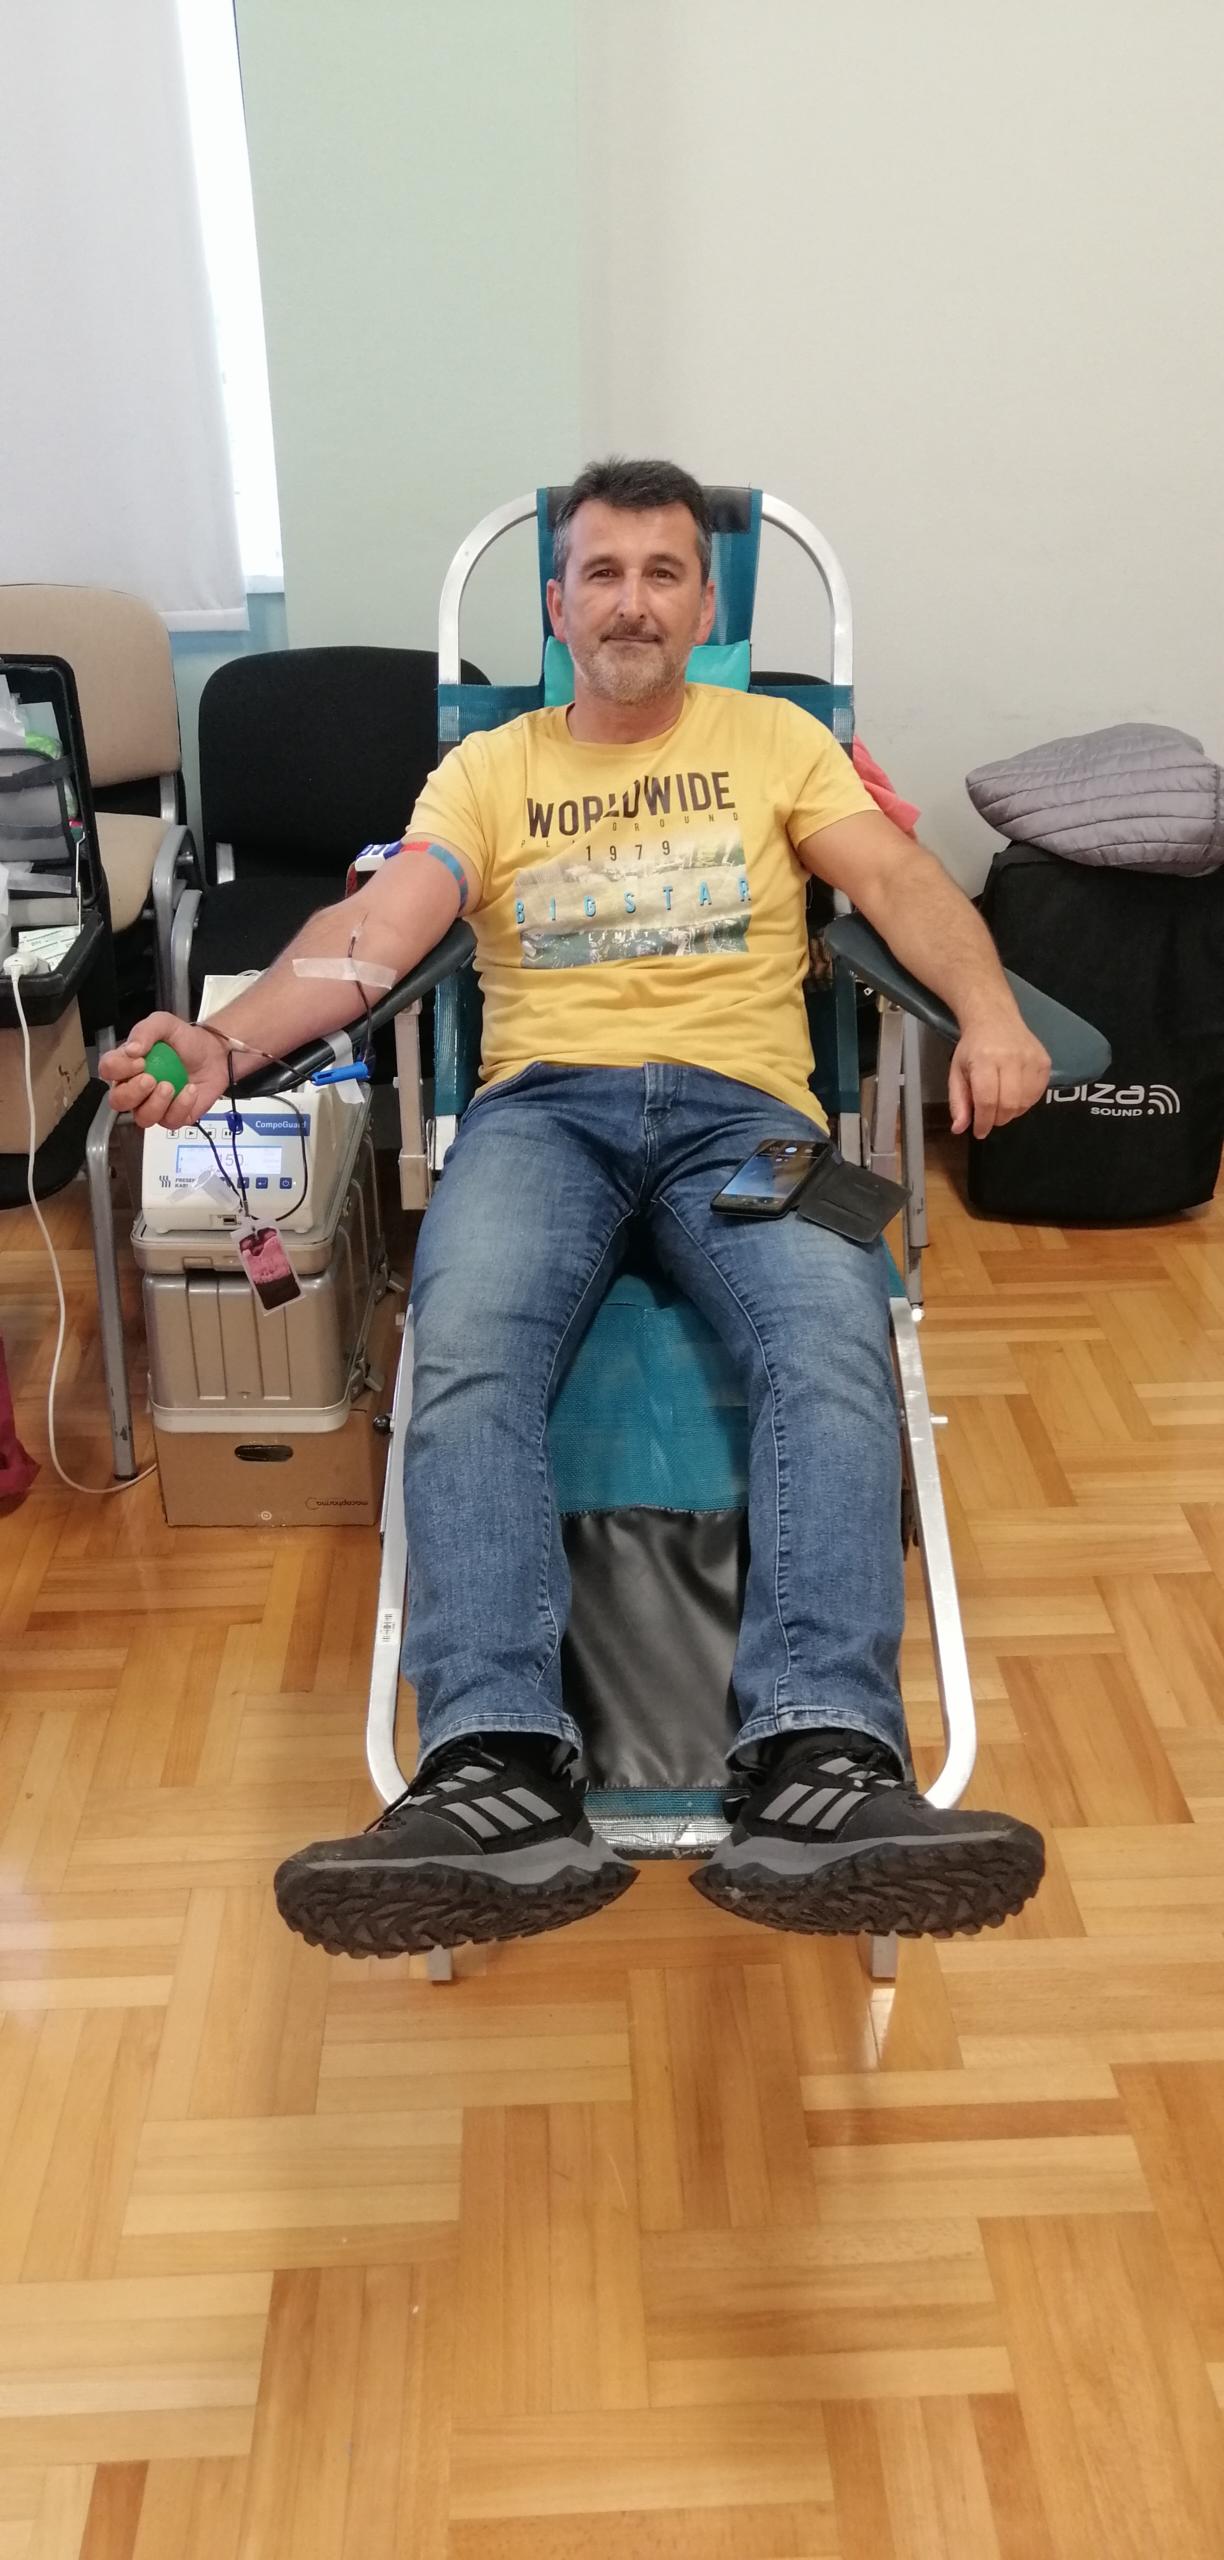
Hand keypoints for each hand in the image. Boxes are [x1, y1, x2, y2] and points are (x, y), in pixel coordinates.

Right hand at [99, 1012, 233, 1130]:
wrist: (213, 1053)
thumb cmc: (185, 1040)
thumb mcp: (164, 1024)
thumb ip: (145, 1031)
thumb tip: (132, 1049)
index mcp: (126, 1065)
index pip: (107, 1071)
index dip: (119, 1069)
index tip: (140, 1060)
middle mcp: (134, 1088)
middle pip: (117, 1101)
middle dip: (133, 1092)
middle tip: (151, 1079)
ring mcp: (153, 1105)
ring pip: (142, 1118)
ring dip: (155, 1104)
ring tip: (170, 1086)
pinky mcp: (174, 1116)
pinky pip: (170, 1121)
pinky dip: (181, 1106)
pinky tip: (190, 1090)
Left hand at [948, 1012, 1050, 1138]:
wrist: (995, 1018)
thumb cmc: (973, 1047)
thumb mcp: (957, 1072)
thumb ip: (958, 1101)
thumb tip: (959, 1128)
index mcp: (985, 1059)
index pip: (987, 1100)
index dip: (983, 1122)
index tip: (979, 1131)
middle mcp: (1011, 1058)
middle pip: (1009, 1104)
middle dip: (998, 1119)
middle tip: (990, 1118)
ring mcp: (1031, 1059)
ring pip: (1025, 1102)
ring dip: (1012, 1112)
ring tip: (1001, 1106)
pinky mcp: (1045, 1061)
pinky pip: (1038, 1093)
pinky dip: (1026, 1102)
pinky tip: (1015, 1096)